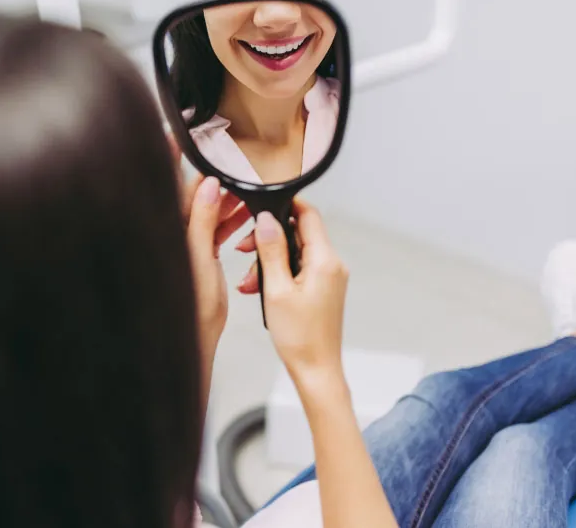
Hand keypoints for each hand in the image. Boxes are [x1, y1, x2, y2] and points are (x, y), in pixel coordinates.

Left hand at [169, 133, 251, 355]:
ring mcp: (186, 244)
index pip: (170, 187)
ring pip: (205, 212)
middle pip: (190, 196)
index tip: (173, 135)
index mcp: (169, 230)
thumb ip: (202, 220)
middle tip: (228, 165)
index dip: (170, 159)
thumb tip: (208, 185)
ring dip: (224, 200)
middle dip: (210, 180)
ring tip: (244, 189)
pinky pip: (213, 229)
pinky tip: (244, 215)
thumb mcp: (199, 259)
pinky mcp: (198, 255)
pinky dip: (228, 221)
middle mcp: (175, 234)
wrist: (193, 338)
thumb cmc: (190, 307)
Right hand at [245, 200, 348, 376]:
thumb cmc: (299, 337)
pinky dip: (277, 274)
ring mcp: (328, 277)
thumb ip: (271, 250)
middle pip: (298, 233)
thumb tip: (265, 219)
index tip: (261, 207)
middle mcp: (332, 265)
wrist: (316, 370)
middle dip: (268, 239)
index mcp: (325, 261)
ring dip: (268, 261)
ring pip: (294, 253)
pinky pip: (297, 270)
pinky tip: (258, 288)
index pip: (309, 214)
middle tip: (243, 250)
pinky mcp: (322, 289)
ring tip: (247, 282)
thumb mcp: (276, 290)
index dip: (285, 205)